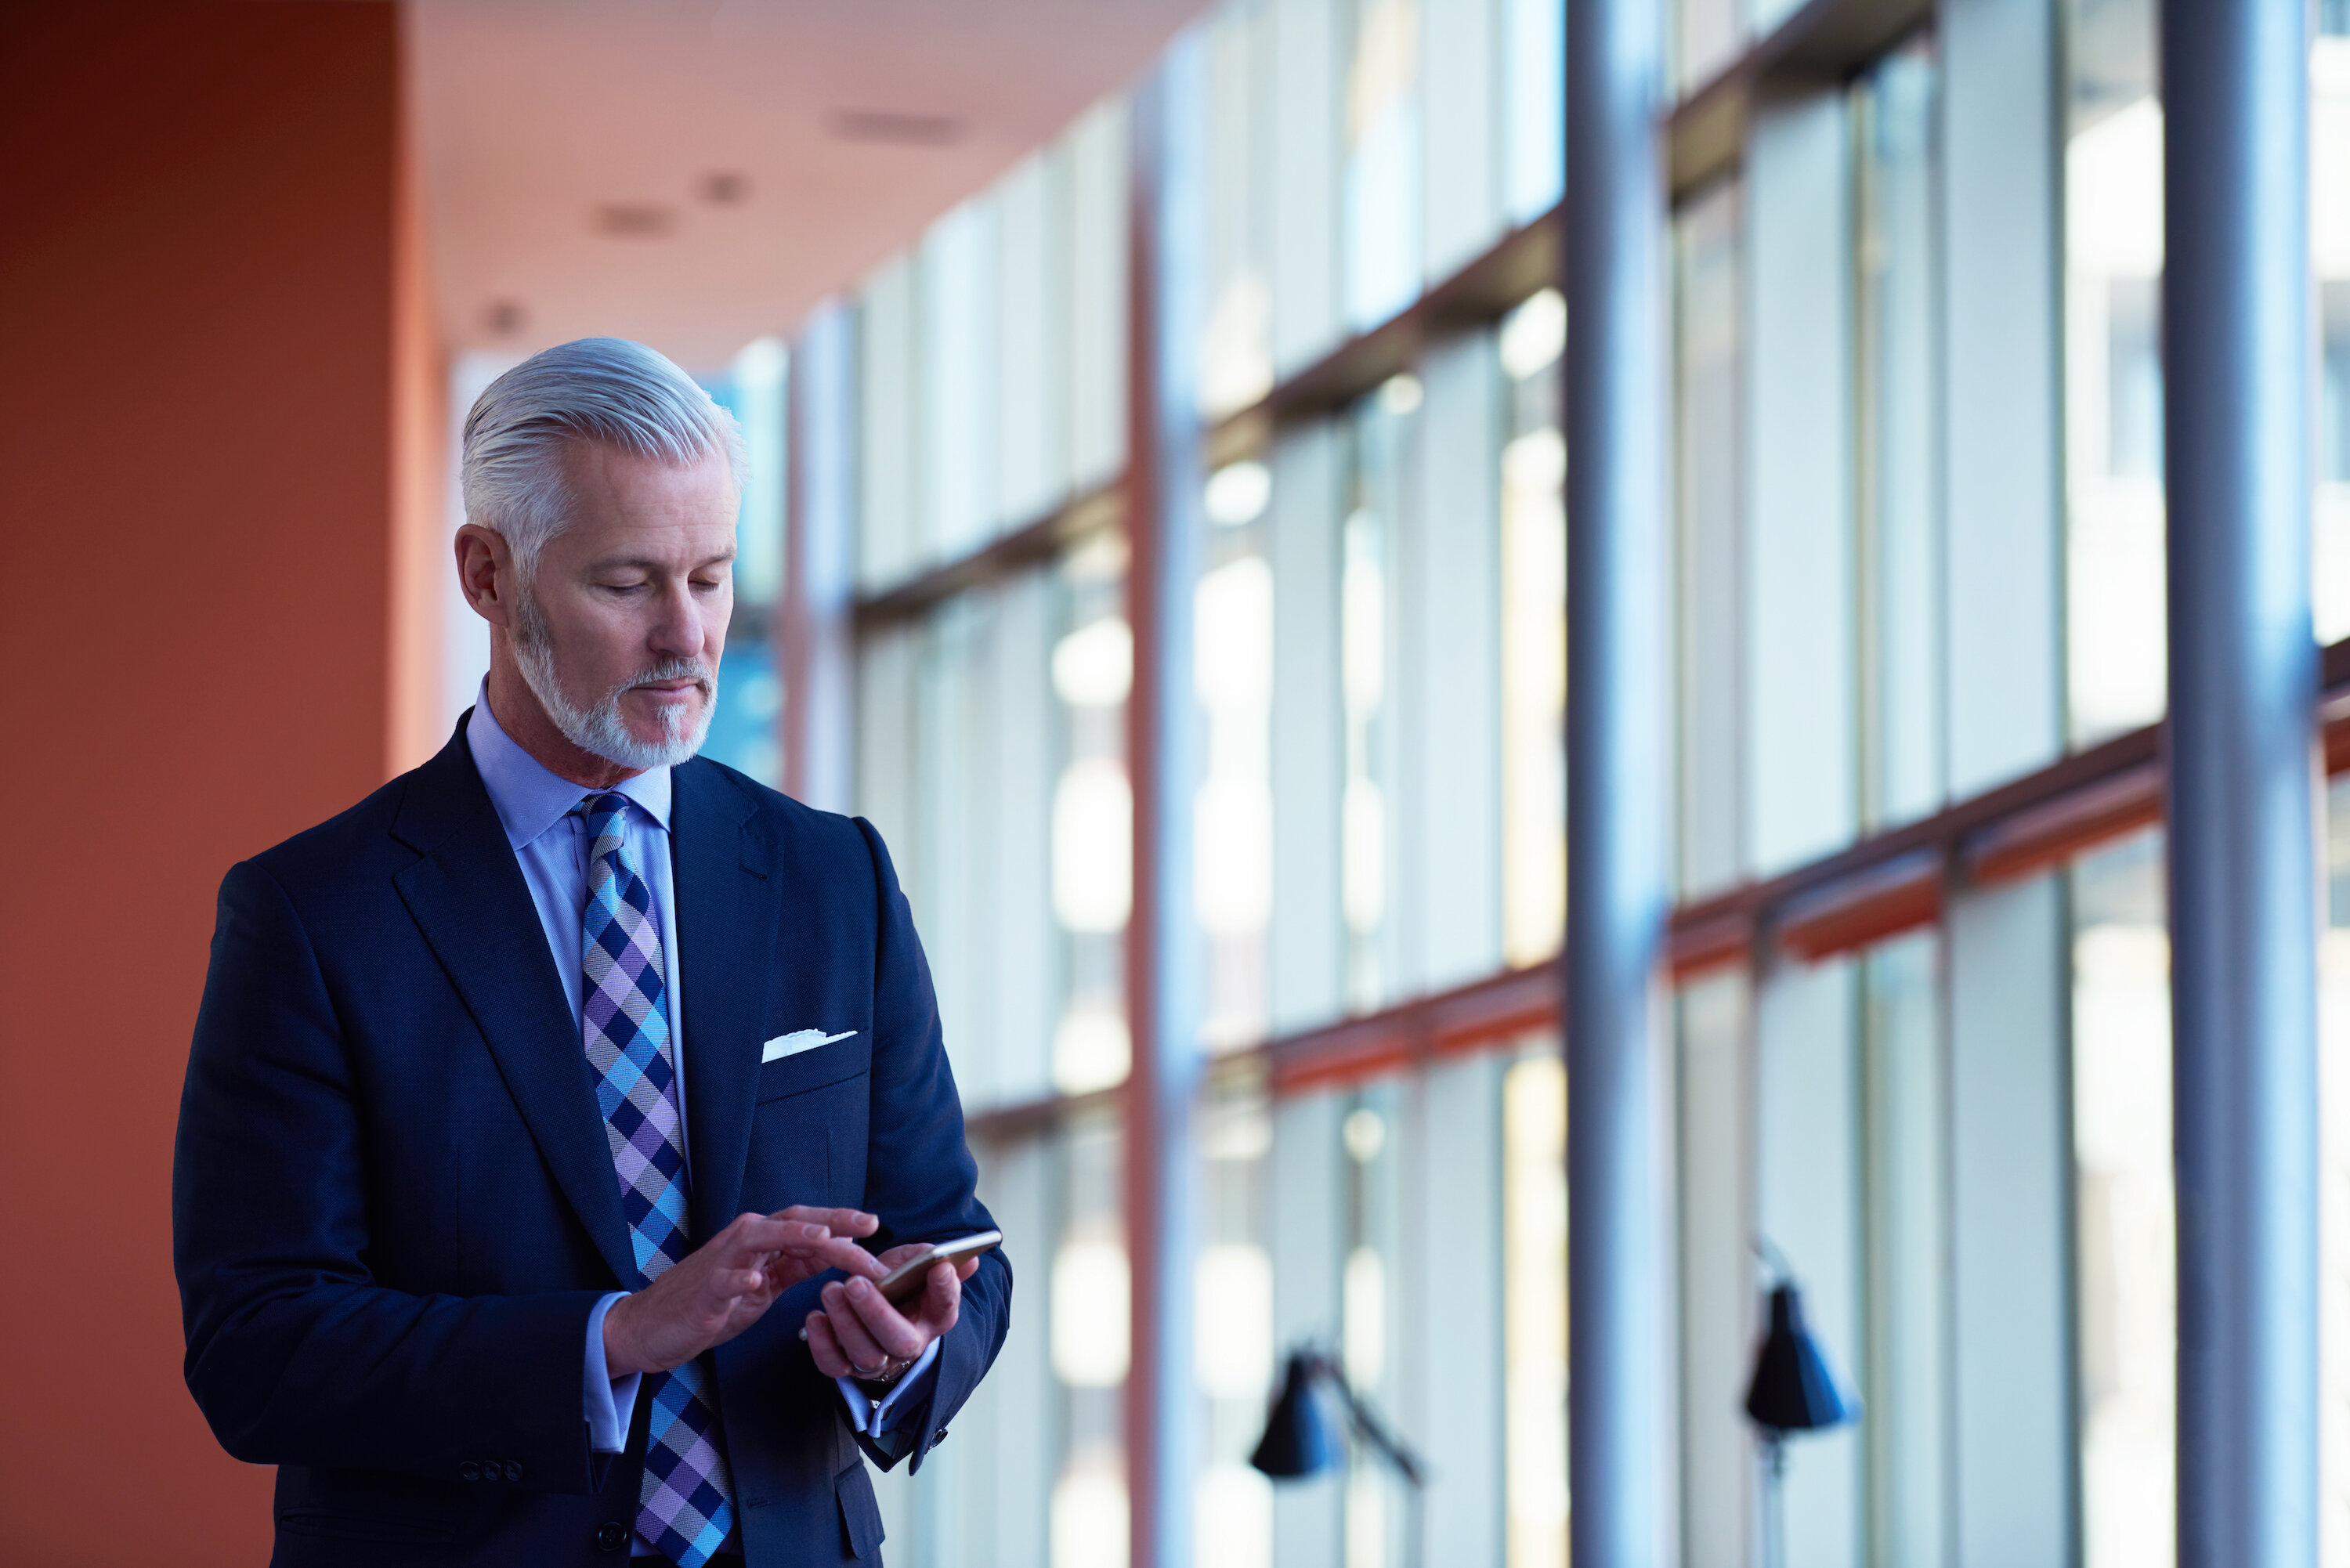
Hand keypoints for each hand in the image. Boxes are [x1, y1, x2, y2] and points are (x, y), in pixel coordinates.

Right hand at [603, 1207, 884, 1376]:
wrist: (654, 1325)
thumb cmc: (713, 1303)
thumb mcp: (765, 1283)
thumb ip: (796, 1266)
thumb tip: (838, 1252)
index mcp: (763, 1241)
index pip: (809, 1224)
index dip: (842, 1223)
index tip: (875, 1226)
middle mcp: (745, 1241)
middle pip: (793, 1222)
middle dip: (833, 1222)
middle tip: (869, 1225)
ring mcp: (723, 1263)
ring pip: (760, 1239)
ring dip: (793, 1235)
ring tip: (824, 1238)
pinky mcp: (704, 1291)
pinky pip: (723, 1281)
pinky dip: (738, 1278)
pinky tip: (755, 1281)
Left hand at [802, 1243, 980, 1381]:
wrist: (873, 1304)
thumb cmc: (897, 1283)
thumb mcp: (913, 1264)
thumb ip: (931, 1258)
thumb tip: (968, 1258)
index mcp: (933, 1318)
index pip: (946, 1308)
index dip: (945, 1290)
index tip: (939, 1266)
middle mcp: (909, 1344)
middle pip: (900, 1340)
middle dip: (876, 1311)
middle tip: (856, 1282)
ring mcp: (878, 1359)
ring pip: (865, 1354)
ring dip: (845, 1322)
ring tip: (831, 1290)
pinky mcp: (847, 1366)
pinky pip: (833, 1365)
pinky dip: (821, 1344)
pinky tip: (815, 1317)